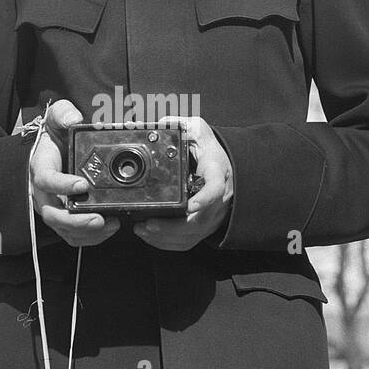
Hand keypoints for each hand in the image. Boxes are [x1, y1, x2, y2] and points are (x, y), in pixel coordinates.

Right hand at [29, 100, 121, 247]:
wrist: (51, 151)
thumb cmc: (55, 136)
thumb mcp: (57, 118)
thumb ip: (63, 114)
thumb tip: (73, 119)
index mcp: (41, 168)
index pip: (46, 180)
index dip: (62, 185)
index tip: (82, 184)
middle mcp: (43, 193)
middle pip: (53, 215)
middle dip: (76, 220)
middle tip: (99, 218)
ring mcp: (53, 208)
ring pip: (64, 229)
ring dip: (86, 232)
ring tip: (110, 225)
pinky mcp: (64, 218)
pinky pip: (74, 235)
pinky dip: (91, 238)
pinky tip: (110, 228)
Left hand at [134, 114, 233, 251]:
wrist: (226, 166)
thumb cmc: (210, 148)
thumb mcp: (197, 130)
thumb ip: (178, 124)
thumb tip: (154, 124)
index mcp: (217, 172)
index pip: (215, 188)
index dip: (204, 199)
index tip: (190, 205)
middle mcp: (218, 198)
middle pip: (198, 221)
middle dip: (170, 227)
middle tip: (146, 224)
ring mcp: (213, 215)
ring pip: (192, 235)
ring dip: (165, 237)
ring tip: (142, 230)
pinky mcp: (205, 226)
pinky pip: (188, 241)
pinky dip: (168, 243)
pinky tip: (150, 237)